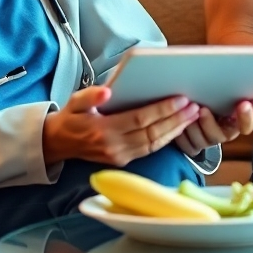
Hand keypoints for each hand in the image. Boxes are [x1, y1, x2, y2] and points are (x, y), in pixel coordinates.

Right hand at [42, 86, 200, 166]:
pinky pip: (149, 150)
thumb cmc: (70, 118)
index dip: (162, 110)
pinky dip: (166, 139)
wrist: (58, 144)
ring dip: (175, 130)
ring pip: (154, 144)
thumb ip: (90, 96)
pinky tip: (178, 128)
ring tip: (192, 116)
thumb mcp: (74, 101)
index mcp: (103, 130)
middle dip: (176, 120)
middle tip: (194, 107)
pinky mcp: (124, 161)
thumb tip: (107, 91)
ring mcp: (120, 157)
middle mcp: (114, 147)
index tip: (180, 99)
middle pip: (152, 133)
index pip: (140, 119)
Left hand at [173, 96, 252, 156]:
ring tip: (187, 109)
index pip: (245, 126)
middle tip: (204, 108)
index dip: (246, 117)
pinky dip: (181, 131)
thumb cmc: (220, 104)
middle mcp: (222, 135)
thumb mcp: (236, 102)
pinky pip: (184, 143)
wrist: (200, 117)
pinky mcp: (190, 145)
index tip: (243, 103)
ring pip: (199, 139)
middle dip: (210, 123)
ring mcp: (205, 142)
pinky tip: (178, 117)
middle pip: (218, 136)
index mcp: (235, 125)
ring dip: (193, 125)